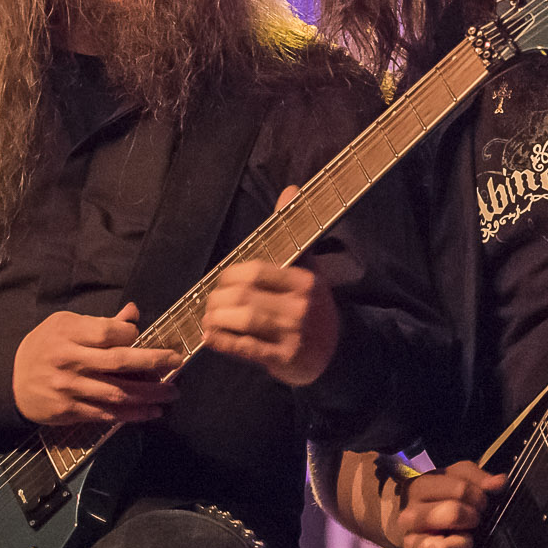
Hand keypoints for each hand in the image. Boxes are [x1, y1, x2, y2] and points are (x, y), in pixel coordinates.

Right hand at [13, 303, 179, 427]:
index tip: (141, 336)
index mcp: (68, 335)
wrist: (9, 380)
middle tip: (176, 361)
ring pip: (116, 393)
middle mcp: (69, 362)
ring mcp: (69, 389)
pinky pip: (105, 414)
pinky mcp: (69, 411)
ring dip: (149, 395)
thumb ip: (99, 322)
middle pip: (118, 362)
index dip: (131, 334)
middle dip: (153, 362)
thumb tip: (133, 313)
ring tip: (171, 394)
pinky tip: (151, 412)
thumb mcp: (64, 325)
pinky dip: (131, 415)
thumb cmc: (43, 346)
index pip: (109, 333)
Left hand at [202, 189, 339, 385]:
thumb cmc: (313, 307)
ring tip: (210, 319)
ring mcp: (293, 334)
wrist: (337, 351)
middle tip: (210, 303)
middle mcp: (301, 306)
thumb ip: (292, 234)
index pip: (256, 271)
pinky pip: (246, 348)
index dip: (230, 276)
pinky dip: (223, 341)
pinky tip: (211, 337)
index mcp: (305, 281)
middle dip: (219, 300)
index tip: (222, 282)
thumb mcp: (307, 270)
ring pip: (244, 321)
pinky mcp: (285, 358)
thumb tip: (289, 189)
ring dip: (218, 320)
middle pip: (246, 297)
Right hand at [382, 460, 504, 547]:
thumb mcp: (456, 478)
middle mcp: (410, 517)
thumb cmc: (441, 497)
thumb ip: (478, 477)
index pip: (460, 489)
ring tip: (467, 540)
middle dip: (472, 517)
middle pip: (452, 514)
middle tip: (475, 520)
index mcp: (419, 489)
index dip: (479, 497)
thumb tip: (499, 483)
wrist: (413, 523)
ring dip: (463, 545)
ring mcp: (411, 544)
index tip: (481, 502)